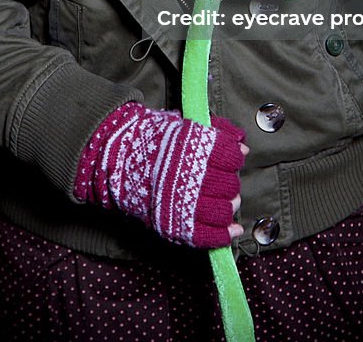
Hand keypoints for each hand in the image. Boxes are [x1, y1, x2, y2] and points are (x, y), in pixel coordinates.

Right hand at [74, 104, 246, 247]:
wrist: (119, 160)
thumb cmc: (156, 140)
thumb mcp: (187, 125)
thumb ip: (218, 131)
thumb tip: (242, 145)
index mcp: (195, 148)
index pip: (232, 157)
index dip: (234, 158)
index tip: (228, 158)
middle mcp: (192, 175)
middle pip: (230, 185)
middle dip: (229, 183)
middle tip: (222, 180)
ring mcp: (184, 203)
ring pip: (224, 210)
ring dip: (228, 206)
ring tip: (223, 201)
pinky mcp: (176, 226)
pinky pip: (209, 236)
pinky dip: (224, 235)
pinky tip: (231, 229)